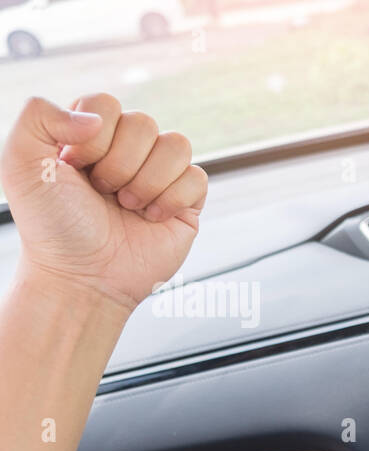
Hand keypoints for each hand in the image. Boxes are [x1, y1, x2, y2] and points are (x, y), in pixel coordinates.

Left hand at [1, 94, 206, 315]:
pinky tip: (152, 218)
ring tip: (127, 206)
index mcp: (89, 134)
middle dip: (120, 165)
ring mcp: (159, 174)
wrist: (83, 278)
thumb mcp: (19, 163)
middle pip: (145, 123)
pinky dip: (172, 200)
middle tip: (103, 193)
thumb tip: (96, 119)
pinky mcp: (186, 201)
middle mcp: (126, 150)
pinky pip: (197, 178)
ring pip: (177, 145)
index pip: (107, 104)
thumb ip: (38, 116)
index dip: (94, 136)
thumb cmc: (52, 226)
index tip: (75, 166)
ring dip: (148, 182)